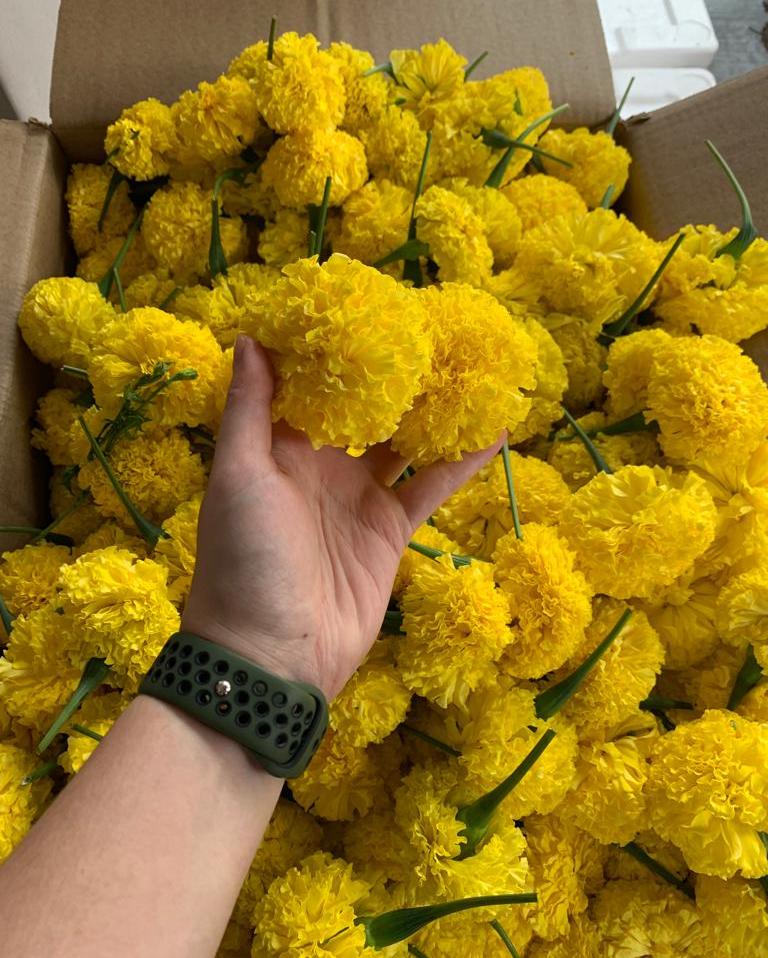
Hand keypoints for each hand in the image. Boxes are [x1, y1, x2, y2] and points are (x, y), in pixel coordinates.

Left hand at [182, 335, 503, 698]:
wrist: (272, 654)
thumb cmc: (244, 557)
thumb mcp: (240, 475)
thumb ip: (250, 408)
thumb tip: (252, 335)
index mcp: (280, 447)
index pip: (311, 385)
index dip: (337, 348)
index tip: (369, 305)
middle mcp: (322, 465)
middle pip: (364, 408)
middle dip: (393, 373)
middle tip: (434, 327)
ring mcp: (359, 497)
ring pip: (403, 441)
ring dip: (432, 409)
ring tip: (471, 366)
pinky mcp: (390, 530)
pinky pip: (430, 486)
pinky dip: (460, 461)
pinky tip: (493, 430)